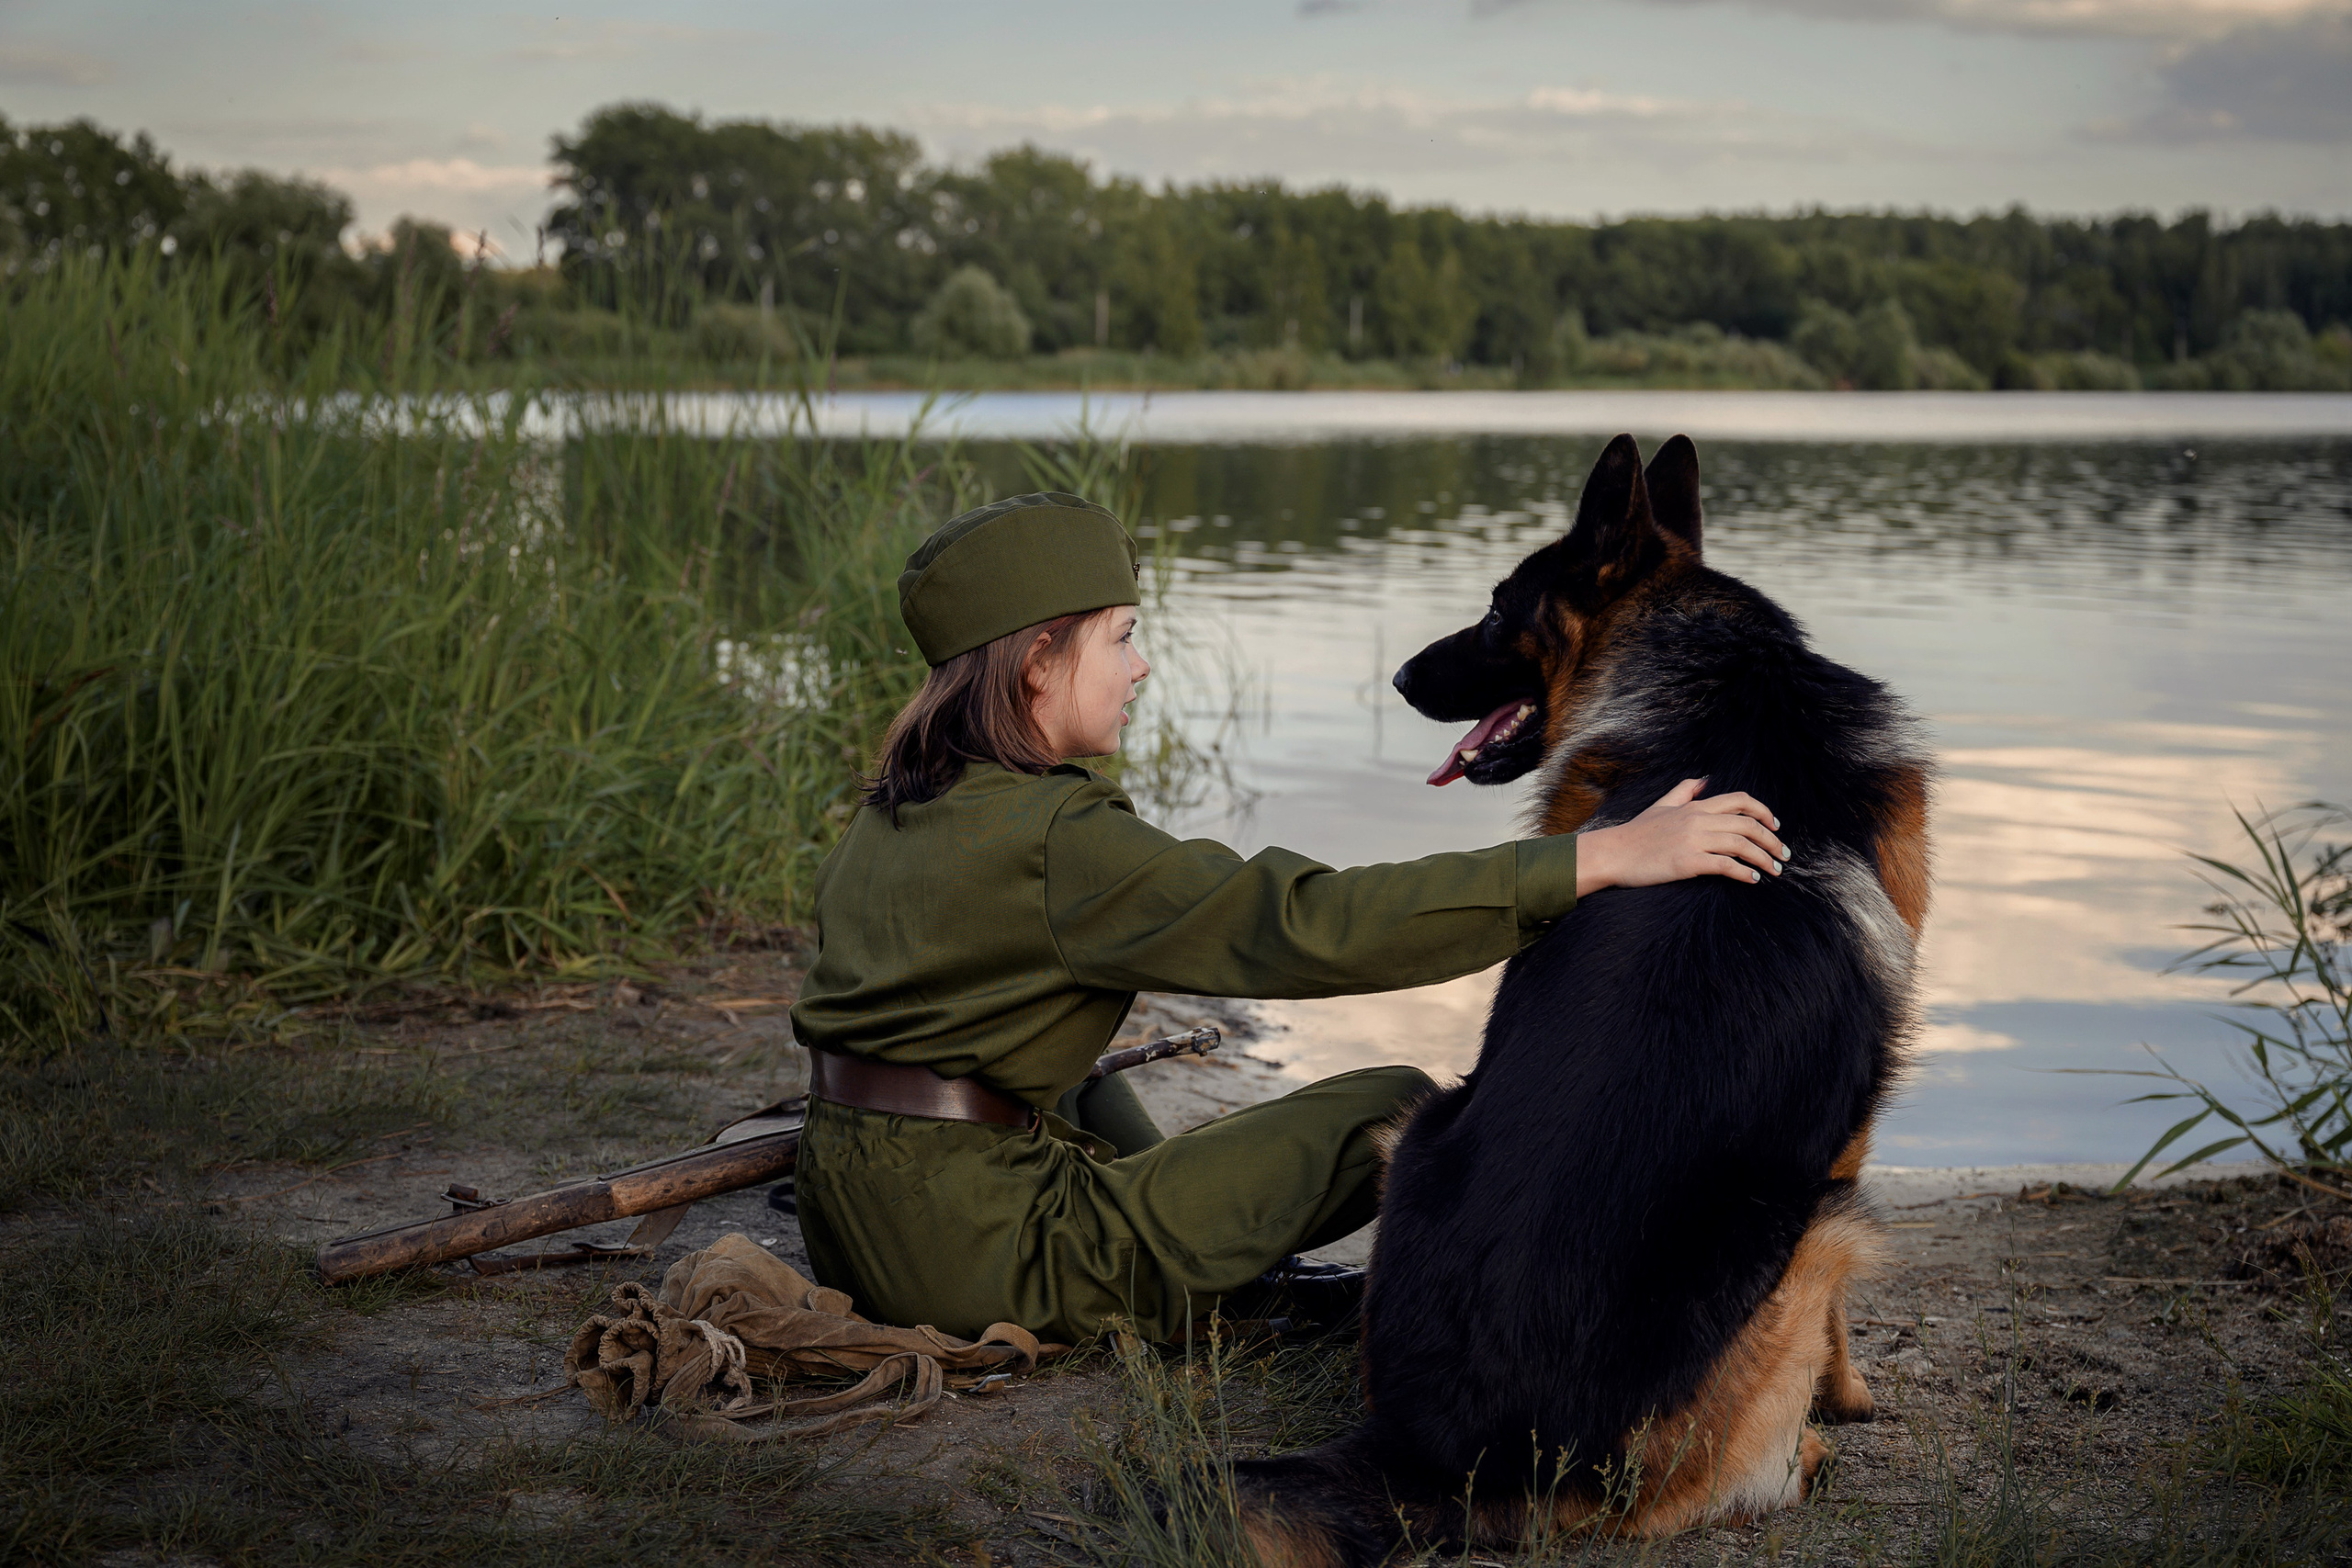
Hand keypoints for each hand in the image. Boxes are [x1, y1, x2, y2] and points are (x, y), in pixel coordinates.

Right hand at [1574, 778, 1787, 895]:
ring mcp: (1693, 840)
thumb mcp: (1661, 805)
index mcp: (1695, 806)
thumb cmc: (1636, 833)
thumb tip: (1707, 779)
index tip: (1776, 827)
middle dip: (1772, 840)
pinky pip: (1726, 865)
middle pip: (1748, 823)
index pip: (1740, 800)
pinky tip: (1753, 880)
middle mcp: (1698, 819)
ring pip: (1742, 844)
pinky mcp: (1688, 862)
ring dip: (1764, 859)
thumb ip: (1685, 790)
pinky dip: (1744, 872)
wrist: (1612, 853)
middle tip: (1784, 856)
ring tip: (1775, 871)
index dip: (1764, 812)